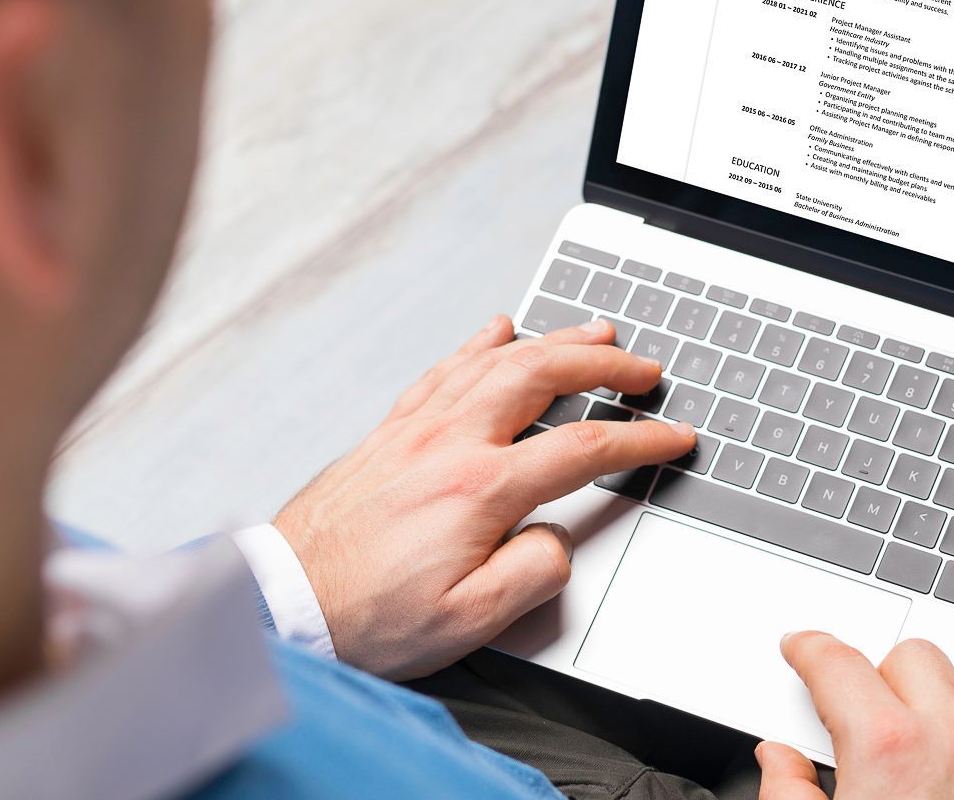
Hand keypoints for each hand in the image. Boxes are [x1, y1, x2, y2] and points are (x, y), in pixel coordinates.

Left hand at [272, 315, 694, 679]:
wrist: (282, 603)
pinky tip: (495, 331)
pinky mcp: (388, 435)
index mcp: (478, 490)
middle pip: (542, 376)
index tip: (671, 436)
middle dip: (604, 364)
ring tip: (593, 334)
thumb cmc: (365, 618)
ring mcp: (415, 432)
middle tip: (643, 368)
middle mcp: (448, 445)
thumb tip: (559, 538)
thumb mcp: (468, 622)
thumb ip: (531, 574)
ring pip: (496, 362)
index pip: (582, 449)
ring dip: (552, 341)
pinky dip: (478, 345)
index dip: (639, 439)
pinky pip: (443, 370)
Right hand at [757, 632, 953, 799]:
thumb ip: (789, 795)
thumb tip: (778, 763)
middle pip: (911, 656)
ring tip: (926, 733)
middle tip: (864, 715)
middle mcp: (952, 737)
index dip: (810, 649)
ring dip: (948, 694)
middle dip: (882, 676)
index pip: (837, 662)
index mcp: (886, 748)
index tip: (804, 650)